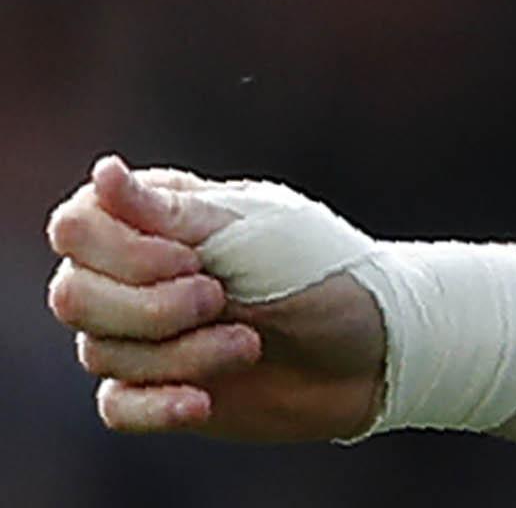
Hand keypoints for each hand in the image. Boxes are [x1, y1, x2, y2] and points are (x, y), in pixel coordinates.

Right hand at [45, 156, 384, 441]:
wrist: (379, 351)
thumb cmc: (325, 273)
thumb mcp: (256, 235)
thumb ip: (173, 213)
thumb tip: (103, 173)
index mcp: (160, 218)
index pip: (77, 227)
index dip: (119, 250)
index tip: (188, 257)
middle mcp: (140, 273)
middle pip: (73, 295)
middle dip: (147, 306)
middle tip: (218, 298)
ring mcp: (146, 333)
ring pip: (101, 352)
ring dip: (180, 353)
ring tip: (250, 344)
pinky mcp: (162, 387)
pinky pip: (116, 406)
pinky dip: (156, 405)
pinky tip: (203, 400)